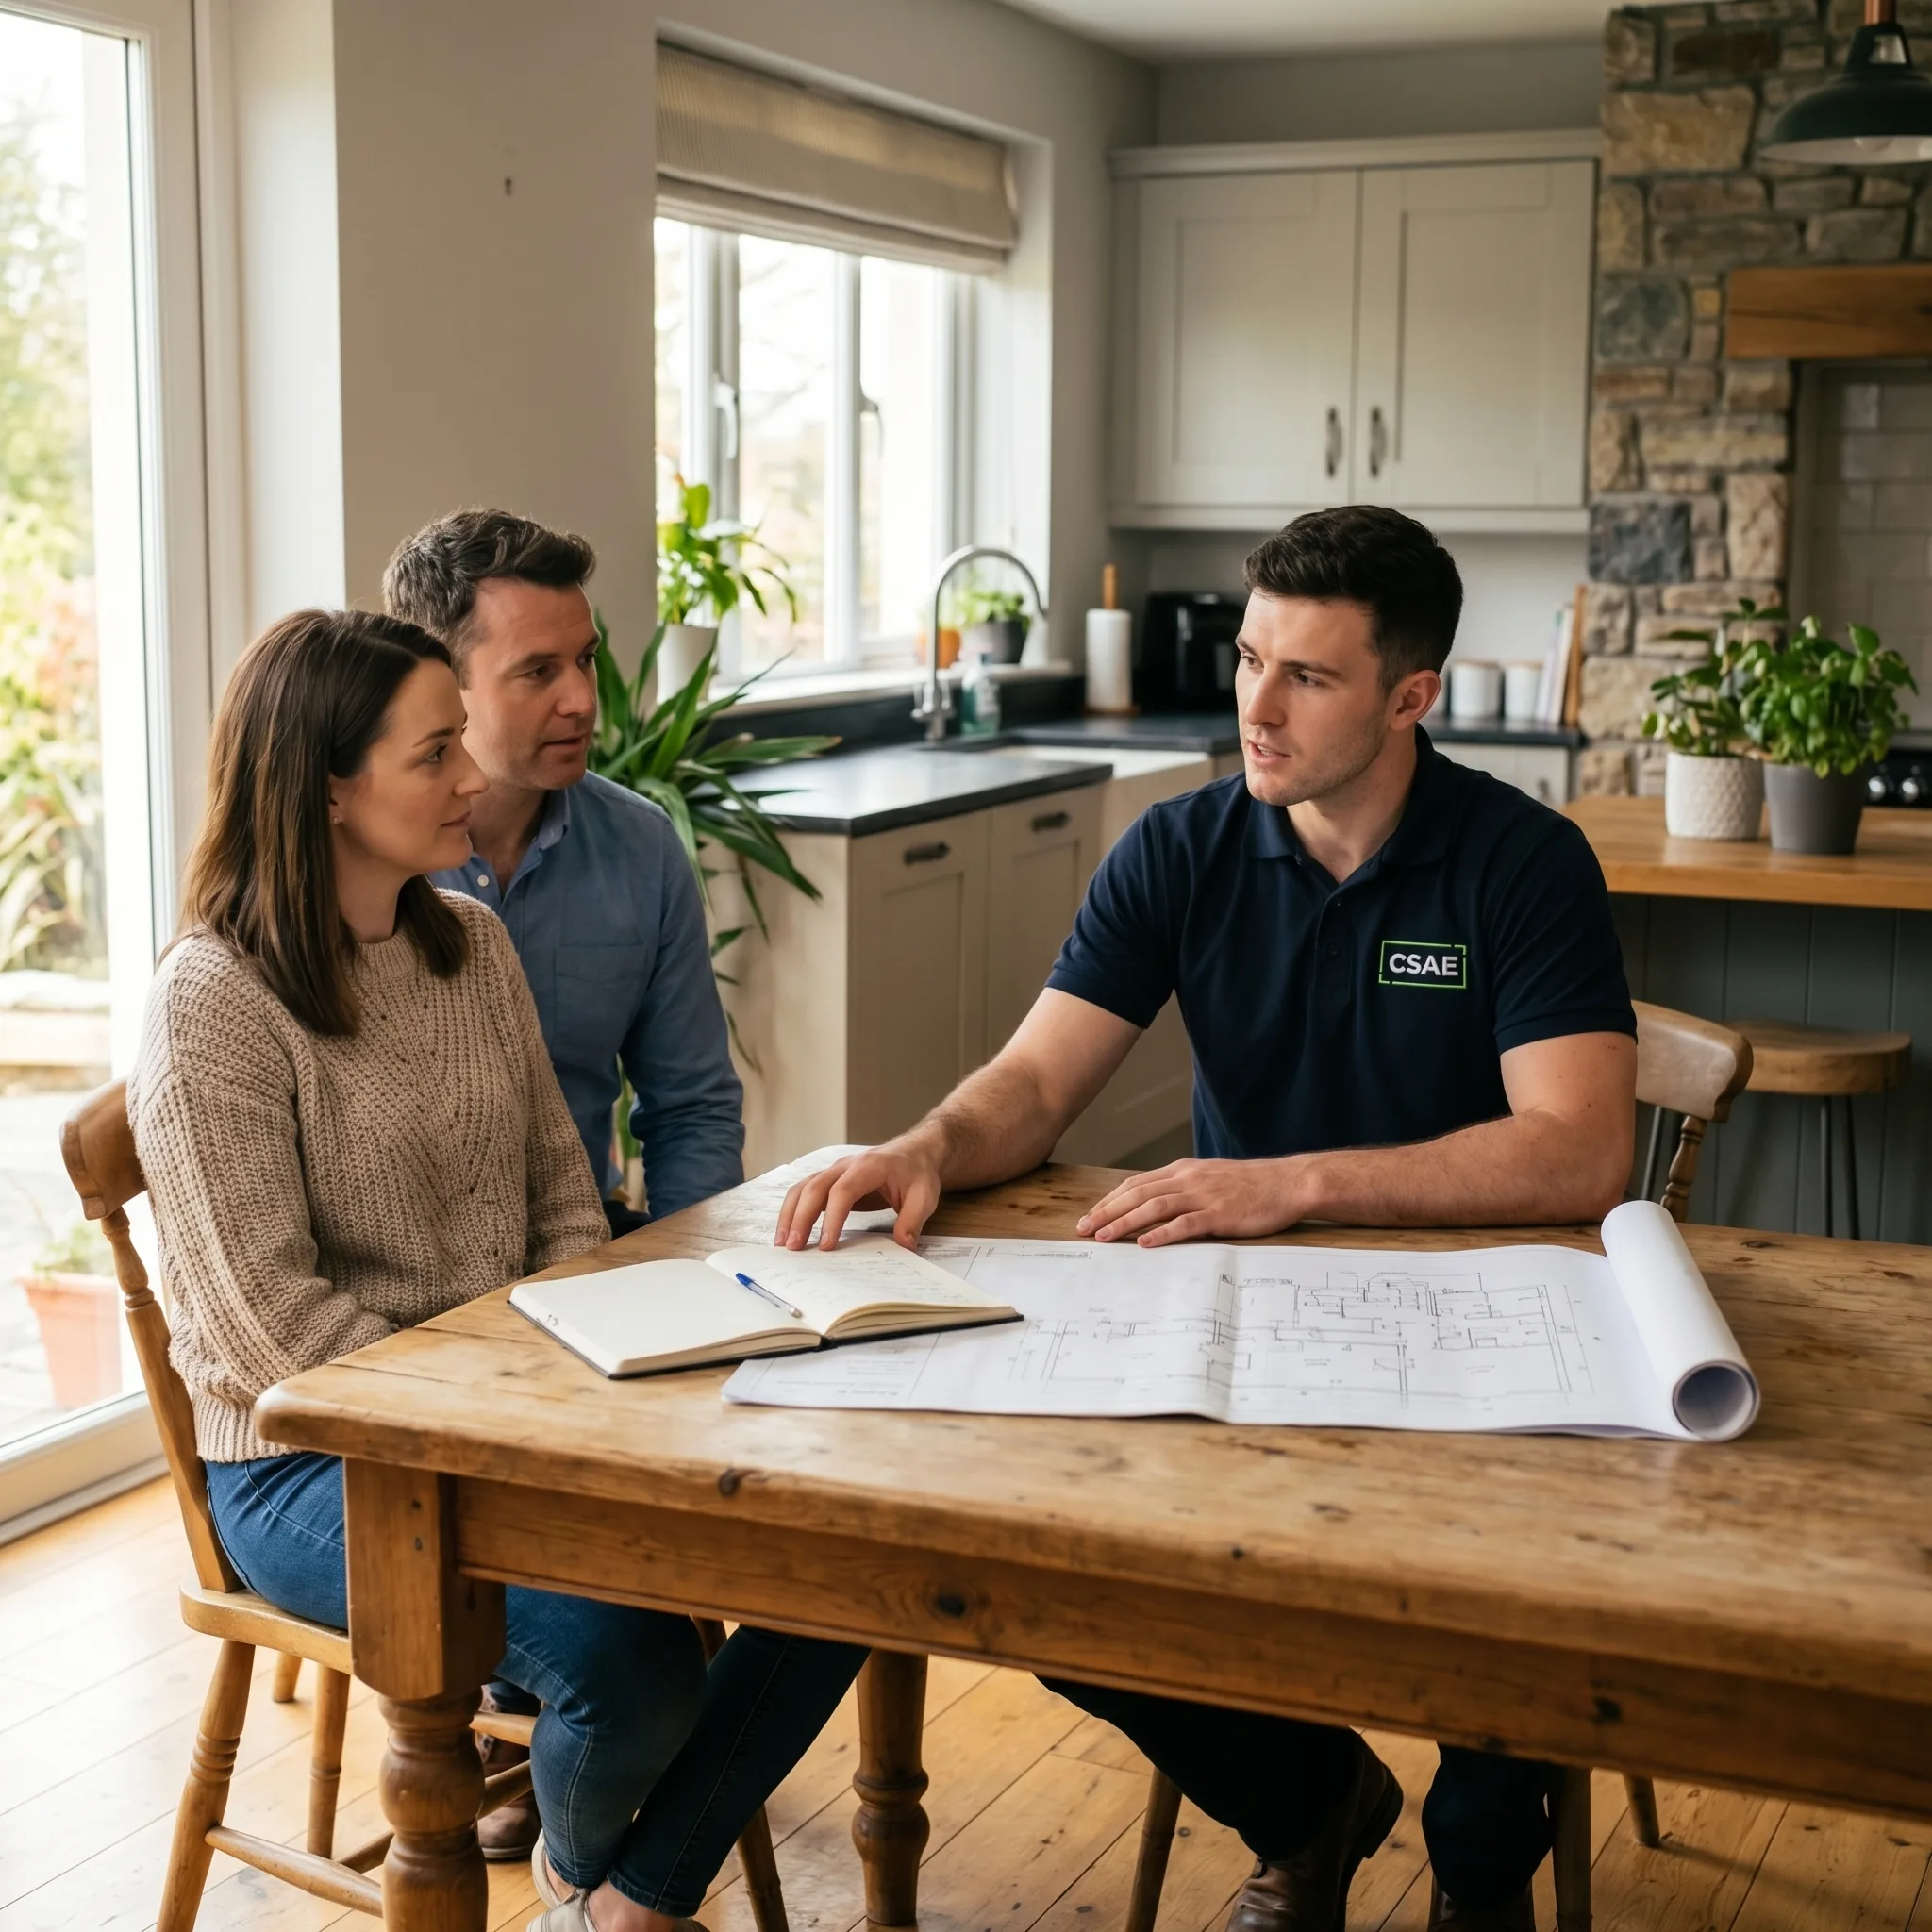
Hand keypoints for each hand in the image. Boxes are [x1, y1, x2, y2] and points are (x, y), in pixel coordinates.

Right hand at [775, 1141, 943, 1251]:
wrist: (914, 1152)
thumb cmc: (917, 1173)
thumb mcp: (925, 1196)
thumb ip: (912, 1220)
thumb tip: (903, 1246)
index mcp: (870, 1166)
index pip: (843, 1191)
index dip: (832, 1218)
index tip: (826, 1244)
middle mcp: (846, 1165)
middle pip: (814, 1187)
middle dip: (801, 1217)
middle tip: (794, 1247)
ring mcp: (835, 1171)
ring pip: (803, 1188)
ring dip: (790, 1214)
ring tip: (782, 1243)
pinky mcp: (830, 1180)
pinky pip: (805, 1192)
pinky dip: (793, 1210)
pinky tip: (788, 1231)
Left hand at [1077, 1157, 1307, 1246]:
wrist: (1288, 1183)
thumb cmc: (1251, 1186)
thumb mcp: (1210, 1180)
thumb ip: (1183, 1190)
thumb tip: (1155, 1206)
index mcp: (1183, 1171)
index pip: (1136, 1183)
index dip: (1109, 1199)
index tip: (1090, 1215)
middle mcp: (1188, 1179)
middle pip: (1137, 1193)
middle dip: (1107, 1210)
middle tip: (1084, 1228)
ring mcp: (1204, 1195)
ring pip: (1155, 1206)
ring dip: (1125, 1221)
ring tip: (1104, 1236)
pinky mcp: (1220, 1213)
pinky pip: (1186, 1223)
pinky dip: (1163, 1233)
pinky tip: (1145, 1243)